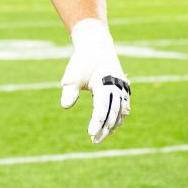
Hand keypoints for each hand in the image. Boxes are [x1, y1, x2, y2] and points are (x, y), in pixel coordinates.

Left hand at [60, 18, 130, 143]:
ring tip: (102, 136)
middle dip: (105, 127)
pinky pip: (123, 107)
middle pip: (113, 112)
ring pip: (120, 111)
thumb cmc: (81, 63)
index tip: (90, 133)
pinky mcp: (123, 89)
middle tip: (94, 140)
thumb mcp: (72, 76)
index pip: (102, 106)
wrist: (96, 47)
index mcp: (104, 82)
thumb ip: (70, 91)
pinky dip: (118, 118)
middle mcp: (116, 85)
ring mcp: (122, 87)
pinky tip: (110, 128)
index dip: (97, 121)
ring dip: (112, 125)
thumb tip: (65, 106)